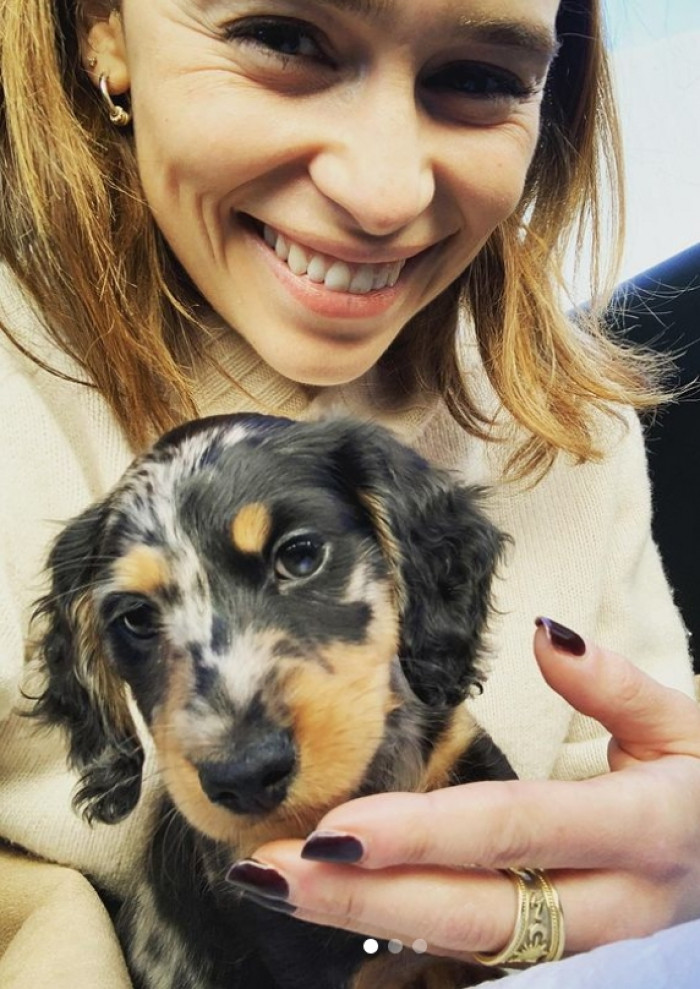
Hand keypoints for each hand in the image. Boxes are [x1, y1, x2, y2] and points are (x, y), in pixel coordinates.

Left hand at [226, 621, 699, 960]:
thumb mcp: (684, 727)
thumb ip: (615, 683)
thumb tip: (545, 633)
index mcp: (640, 830)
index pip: (515, 830)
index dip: (424, 833)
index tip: (335, 826)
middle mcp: (609, 904)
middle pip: (475, 910)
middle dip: (366, 895)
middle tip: (273, 868)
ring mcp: (587, 950)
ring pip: (466, 947)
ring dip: (368, 921)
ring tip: (281, 886)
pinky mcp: (562, 964)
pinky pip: (477, 966)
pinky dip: (404, 953)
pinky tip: (340, 931)